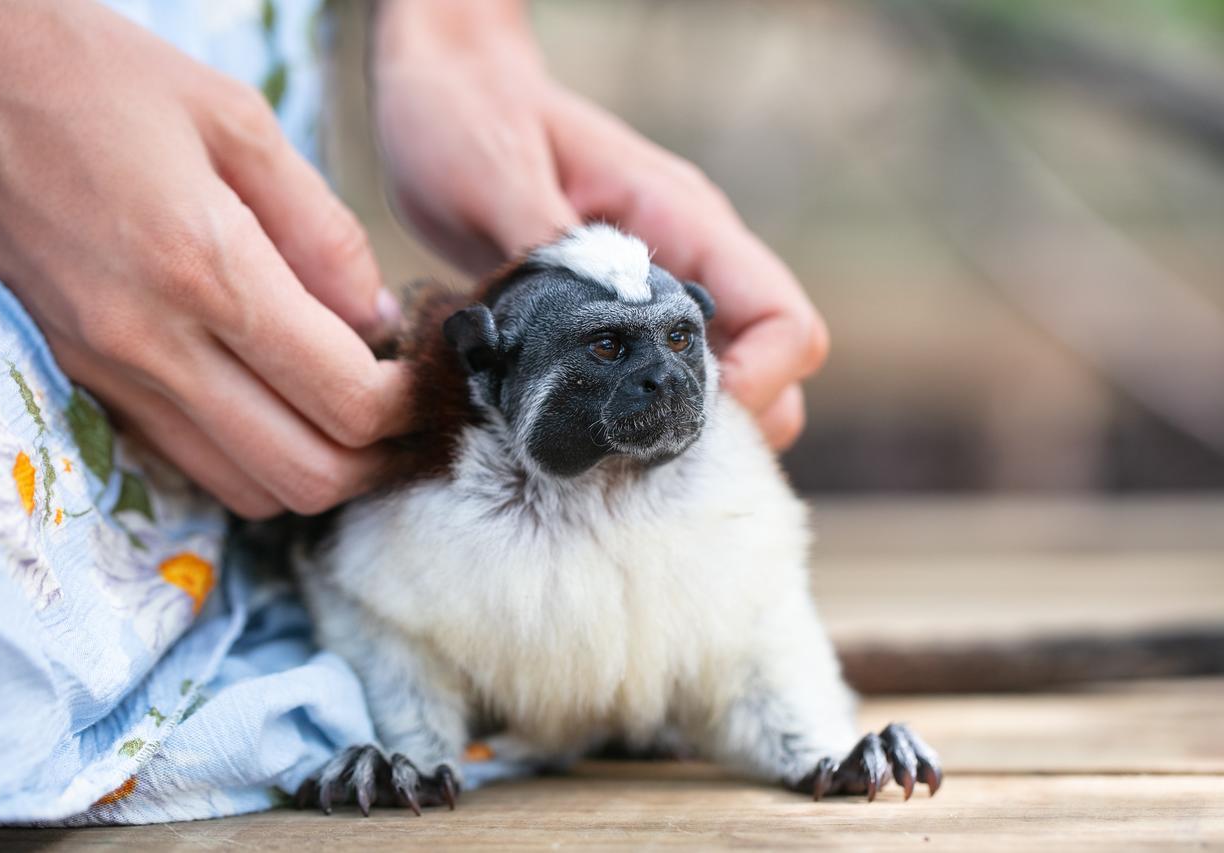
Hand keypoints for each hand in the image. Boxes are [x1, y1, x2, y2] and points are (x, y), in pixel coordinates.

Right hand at [0, 0, 410, 517]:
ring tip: (341, 408)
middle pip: (305, 475)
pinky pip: (189, 461)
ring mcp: (109, 373)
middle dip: (375, 459)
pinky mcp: (83, 379)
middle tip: (399, 412)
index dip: (404, 406)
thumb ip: (323, 231)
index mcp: (205, 269)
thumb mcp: (237, 122)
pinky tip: (271, 401)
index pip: (344, 401)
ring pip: (247, 489)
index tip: (420, 375)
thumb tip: (378, 319)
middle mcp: (152, 343)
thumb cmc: (99, 78)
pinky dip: (250, 456)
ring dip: (314, 465)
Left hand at [372, 0, 827, 448]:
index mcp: (683, 223)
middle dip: (722, 428)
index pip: (783, 321)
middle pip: (772, 373)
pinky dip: (632, 422)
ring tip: (598, 452)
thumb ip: (551, 258)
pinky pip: (655, 386)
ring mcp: (657, 294)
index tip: (676, 423)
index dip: (755, 387)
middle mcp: (688, 263)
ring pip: (720, 391)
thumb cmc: (467, 116)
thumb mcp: (497, 178)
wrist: (440, 94)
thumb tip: (586, 344)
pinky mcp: (613, 321)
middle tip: (630, 453)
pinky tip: (570, 433)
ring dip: (678, 431)